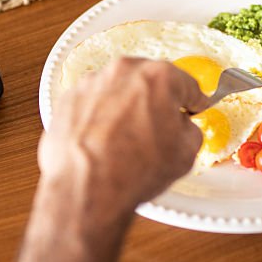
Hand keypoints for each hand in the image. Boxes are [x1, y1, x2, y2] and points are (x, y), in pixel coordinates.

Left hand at [37, 58, 209, 230]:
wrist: (86, 189)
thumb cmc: (134, 171)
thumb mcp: (186, 153)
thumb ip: (190, 129)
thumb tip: (182, 126)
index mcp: (159, 77)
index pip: (186, 85)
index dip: (193, 102)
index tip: (192, 109)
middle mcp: (124, 71)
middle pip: (150, 82)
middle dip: (156, 102)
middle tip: (158, 129)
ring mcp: (92, 83)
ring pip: (120, 90)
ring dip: (127, 108)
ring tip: (127, 140)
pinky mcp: (69, 98)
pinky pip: (94, 103)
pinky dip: (100, 116)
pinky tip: (104, 141)